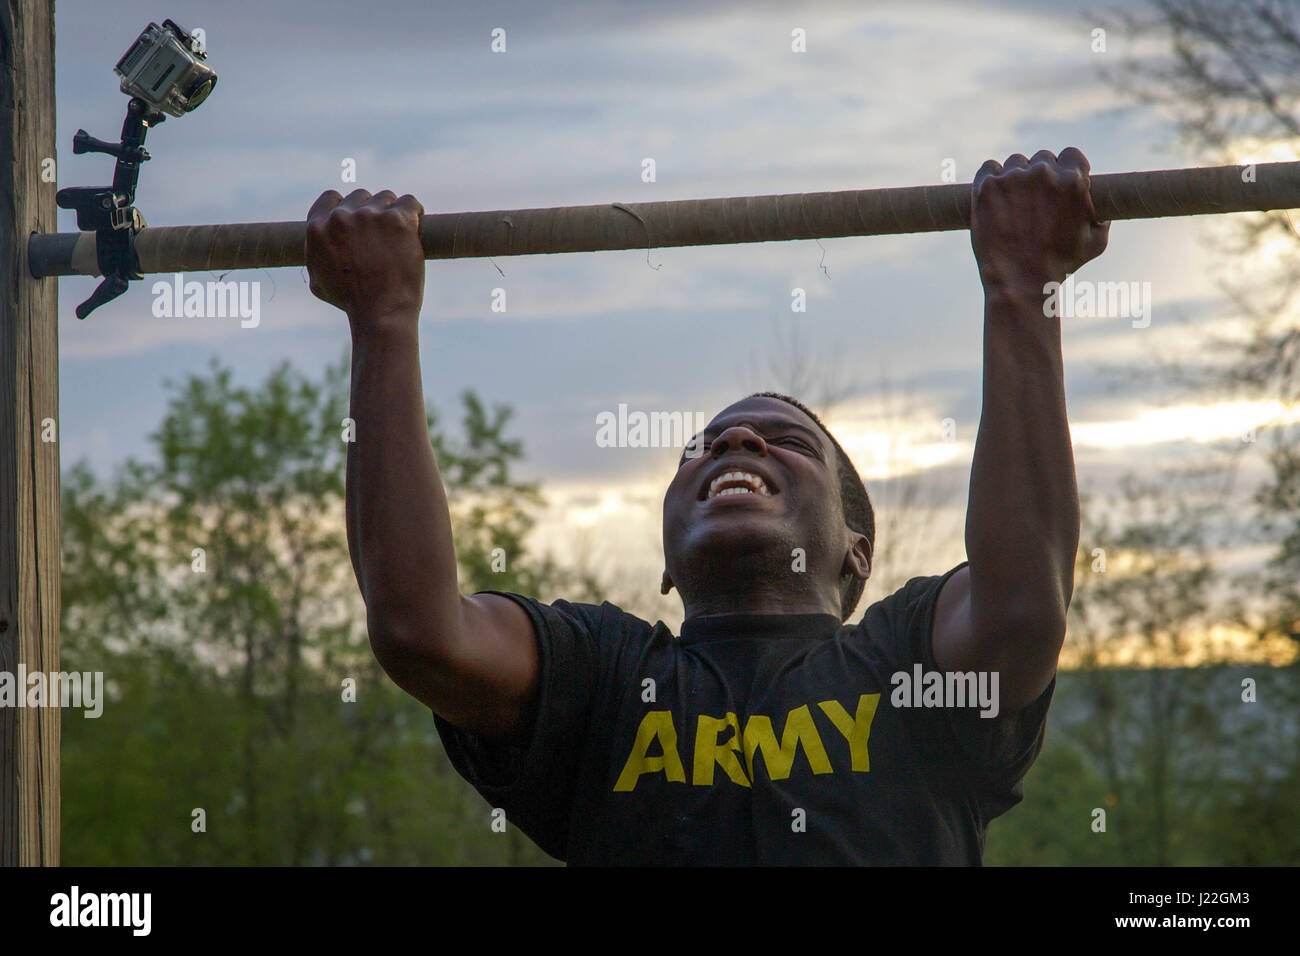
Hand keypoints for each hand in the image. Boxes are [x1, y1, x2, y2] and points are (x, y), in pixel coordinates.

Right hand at [305, 188, 425, 325]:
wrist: (380, 314)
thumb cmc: (351, 302)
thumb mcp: (318, 280)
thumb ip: (316, 253)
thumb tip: (318, 241)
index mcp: (318, 227)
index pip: (332, 198)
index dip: (347, 207)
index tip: (359, 219)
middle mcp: (341, 217)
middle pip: (361, 197)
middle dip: (372, 212)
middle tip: (383, 235)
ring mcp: (370, 216)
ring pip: (386, 198)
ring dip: (393, 213)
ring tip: (399, 236)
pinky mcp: (398, 220)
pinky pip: (410, 202)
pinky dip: (415, 212)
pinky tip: (416, 226)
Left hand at [971, 147, 1109, 291]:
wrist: (1020, 282)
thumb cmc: (1060, 266)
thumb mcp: (1096, 242)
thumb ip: (1102, 215)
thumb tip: (1102, 204)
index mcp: (1072, 181)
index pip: (1071, 155)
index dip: (1067, 168)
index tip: (1060, 181)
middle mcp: (1042, 173)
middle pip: (1043, 159)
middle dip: (1041, 176)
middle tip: (1035, 199)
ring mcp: (1012, 179)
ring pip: (1015, 163)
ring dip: (1016, 177)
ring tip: (1014, 203)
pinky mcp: (986, 187)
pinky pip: (988, 168)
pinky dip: (991, 178)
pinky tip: (994, 194)